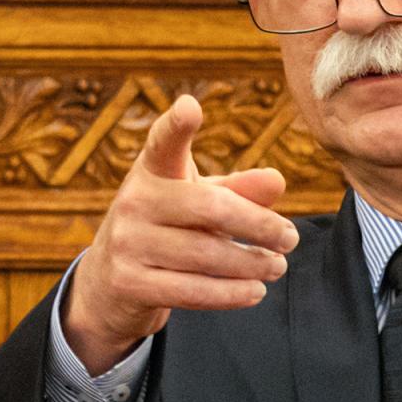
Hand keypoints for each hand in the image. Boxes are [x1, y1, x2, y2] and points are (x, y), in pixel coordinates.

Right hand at [63, 94, 298, 374]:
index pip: (164, 143)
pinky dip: (230, 293)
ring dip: (251, 264)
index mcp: (153, 171)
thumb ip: (237, 190)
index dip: (176, 125)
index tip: (190, 108)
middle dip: (258, 225)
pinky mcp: (129, 283)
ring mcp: (127, 242)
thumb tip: (277, 182)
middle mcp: (134, 201)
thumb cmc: (167, 229)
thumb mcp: (198, 201)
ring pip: (205, 254)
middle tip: (290, 238)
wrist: (110, 283)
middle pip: (210, 208)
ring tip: (277, 266)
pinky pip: (191, 290)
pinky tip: (255, 292)